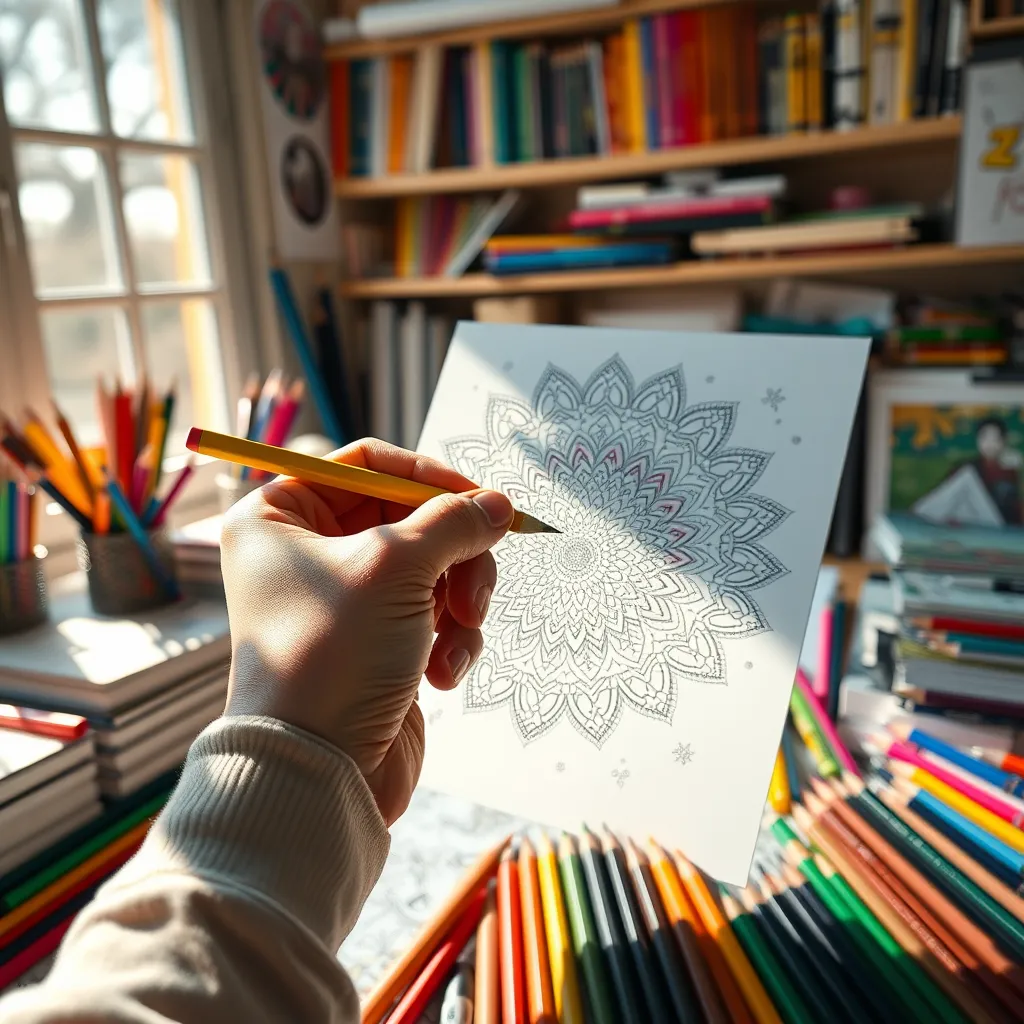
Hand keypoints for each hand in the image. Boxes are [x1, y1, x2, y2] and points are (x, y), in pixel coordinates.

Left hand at [219, 439, 512, 825]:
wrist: (320, 771)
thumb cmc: (333, 656)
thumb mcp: (396, 568)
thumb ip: (454, 522)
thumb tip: (499, 504)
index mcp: (279, 517)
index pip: (367, 465)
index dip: (427, 477)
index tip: (476, 500)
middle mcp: (308, 554)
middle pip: (411, 518)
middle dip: (454, 554)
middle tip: (473, 585)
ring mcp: (346, 601)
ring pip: (433, 568)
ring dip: (460, 600)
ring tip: (457, 635)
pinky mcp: (378, 643)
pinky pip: (434, 615)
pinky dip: (450, 640)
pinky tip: (441, 675)